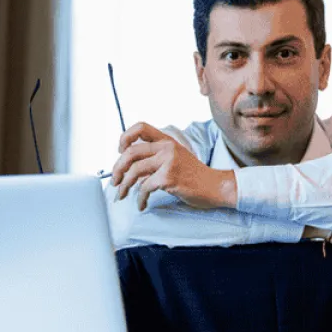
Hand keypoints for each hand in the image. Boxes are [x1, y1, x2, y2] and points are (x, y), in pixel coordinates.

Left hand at [111, 122, 237, 210]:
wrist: (216, 186)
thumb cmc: (195, 176)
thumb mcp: (176, 158)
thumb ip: (156, 158)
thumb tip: (131, 168)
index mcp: (167, 140)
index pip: (140, 127)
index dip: (125, 138)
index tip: (120, 152)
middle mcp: (167, 147)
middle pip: (130, 152)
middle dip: (118, 168)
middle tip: (115, 181)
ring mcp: (168, 162)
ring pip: (134, 171)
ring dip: (124, 186)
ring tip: (121, 195)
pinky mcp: (169, 178)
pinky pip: (144, 188)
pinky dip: (139, 199)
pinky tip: (141, 204)